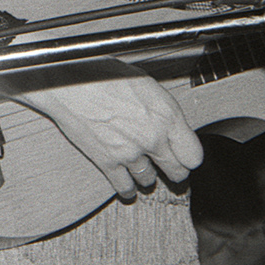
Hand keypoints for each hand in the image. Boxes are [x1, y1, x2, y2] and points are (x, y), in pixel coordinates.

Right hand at [0, 58, 201, 200]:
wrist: (70, 83)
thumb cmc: (104, 75)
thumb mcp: (147, 85)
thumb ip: (164, 111)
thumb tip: (172, 125)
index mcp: (167, 115)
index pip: (194, 154)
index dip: (190, 156)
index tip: (186, 156)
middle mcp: (153, 137)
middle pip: (177, 171)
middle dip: (175, 172)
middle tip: (172, 171)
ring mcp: (131, 153)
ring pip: (150, 180)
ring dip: (148, 178)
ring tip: (146, 174)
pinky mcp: (108, 162)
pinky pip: (124, 187)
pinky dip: (127, 189)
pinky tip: (128, 187)